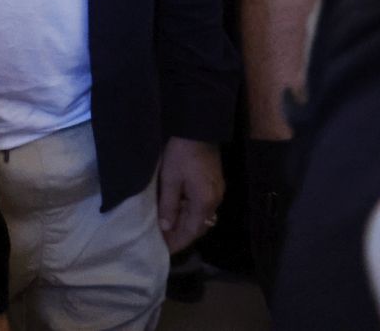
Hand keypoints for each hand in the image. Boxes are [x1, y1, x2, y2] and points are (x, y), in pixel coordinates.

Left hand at [156, 137, 223, 252]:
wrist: (197, 129)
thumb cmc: (180, 153)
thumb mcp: (170, 180)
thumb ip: (169, 205)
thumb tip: (166, 228)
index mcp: (205, 202)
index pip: (192, 232)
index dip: (177, 242)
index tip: (163, 251)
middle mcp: (215, 201)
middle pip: (198, 226)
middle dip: (180, 235)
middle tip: (162, 241)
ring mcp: (217, 192)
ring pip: (200, 217)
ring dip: (185, 224)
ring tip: (166, 229)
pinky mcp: (214, 184)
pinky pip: (202, 206)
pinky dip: (189, 213)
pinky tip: (176, 212)